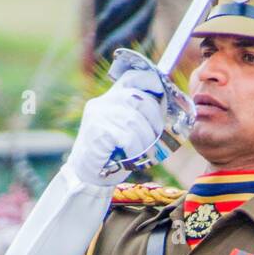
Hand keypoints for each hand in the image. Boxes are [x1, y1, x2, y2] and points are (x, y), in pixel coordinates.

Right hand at [67, 67, 166, 186]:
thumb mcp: (127, 132)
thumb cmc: (112, 155)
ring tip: (142, 154)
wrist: (87, 176)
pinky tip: (132, 158)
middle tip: (156, 139)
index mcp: (110, 99)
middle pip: (139, 98)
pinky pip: (128, 137)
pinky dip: (136, 150)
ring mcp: (98, 115)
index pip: (131, 78)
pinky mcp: (97, 130)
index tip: (161, 92)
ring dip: (145, 141)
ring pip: (135, 121)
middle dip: (154, 120)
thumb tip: (166, 113)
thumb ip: (139, 118)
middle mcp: (103, 102)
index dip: (149, 81)